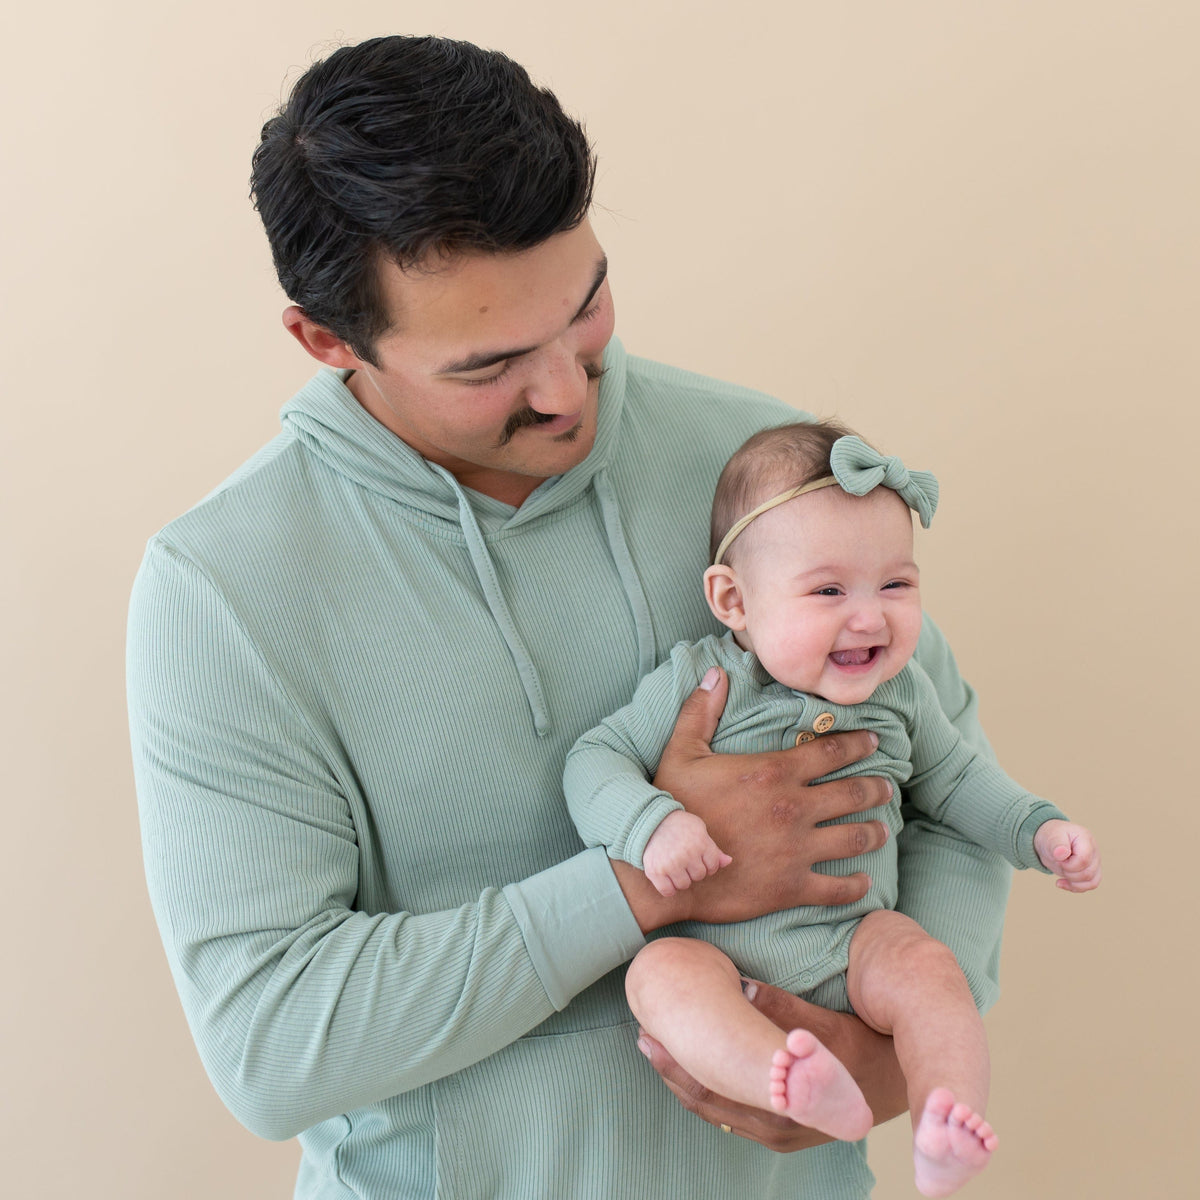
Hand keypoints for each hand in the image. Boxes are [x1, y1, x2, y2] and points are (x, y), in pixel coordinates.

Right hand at [615, 668, 891, 930]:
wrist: (665, 868)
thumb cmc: (672, 807)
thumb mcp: (681, 752)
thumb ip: (701, 711)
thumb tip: (714, 673)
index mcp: (773, 773)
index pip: (830, 752)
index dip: (857, 744)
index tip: (874, 741)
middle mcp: (794, 809)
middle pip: (852, 793)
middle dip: (875, 788)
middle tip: (886, 786)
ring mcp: (796, 850)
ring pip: (853, 838)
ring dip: (873, 832)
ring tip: (882, 829)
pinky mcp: (791, 887)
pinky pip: (836, 888)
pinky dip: (855, 885)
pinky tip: (863, 881)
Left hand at [636, 977, 904, 1150]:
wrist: (897, 1081)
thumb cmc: (862, 1047)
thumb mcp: (822, 1027)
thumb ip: (781, 1011)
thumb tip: (741, 987)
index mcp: (782, 1110)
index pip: (714, 1091)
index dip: (678, 1065)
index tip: (652, 1035)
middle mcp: (776, 1130)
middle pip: (707, 1103)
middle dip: (672, 1070)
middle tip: (643, 1036)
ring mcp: (777, 1134)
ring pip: (716, 1110)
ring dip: (685, 1079)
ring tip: (655, 1046)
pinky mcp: (780, 1129)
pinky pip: (731, 1113)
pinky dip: (707, 1088)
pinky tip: (691, 1065)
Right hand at [642, 810, 732, 896]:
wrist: (651, 822)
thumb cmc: (679, 826)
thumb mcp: (699, 830)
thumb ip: (714, 848)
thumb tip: (729, 861)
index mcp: (700, 842)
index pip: (713, 866)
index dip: (707, 864)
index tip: (698, 857)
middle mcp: (687, 854)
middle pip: (699, 876)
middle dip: (693, 870)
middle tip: (684, 858)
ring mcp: (671, 864)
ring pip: (684, 885)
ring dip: (681, 878)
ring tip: (675, 865)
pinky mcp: (656, 871)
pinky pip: (668, 891)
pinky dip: (669, 888)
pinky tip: (667, 876)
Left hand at [1034, 820, 1101, 891]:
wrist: (1052, 840)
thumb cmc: (1052, 836)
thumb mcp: (1051, 837)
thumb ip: (1056, 845)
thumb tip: (1061, 854)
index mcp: (1085, 839)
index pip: (1083, 860)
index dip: (1068, 865)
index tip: (1057, 858)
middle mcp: (1094, 851)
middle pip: (1088, 873)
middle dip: (1069, 873)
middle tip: (1058, 863)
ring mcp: (1095, 862)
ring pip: (1092, 882)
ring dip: (1072, 882)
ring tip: (1060, 873)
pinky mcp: (1092, 871)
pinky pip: (1090, 885)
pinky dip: (1075, 887)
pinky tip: (1060, 883)